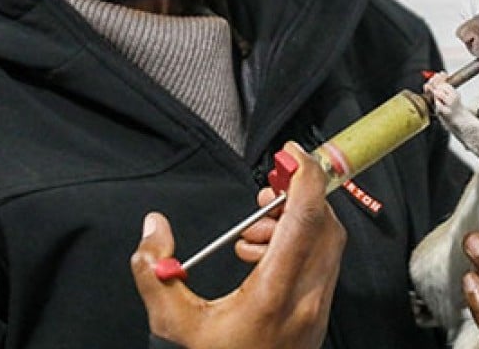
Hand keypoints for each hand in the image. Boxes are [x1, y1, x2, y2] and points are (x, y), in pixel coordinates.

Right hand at [131, 143, 345, 348]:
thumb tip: (153, 228)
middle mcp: (305, 301)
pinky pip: (319, 269)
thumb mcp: (171, 325)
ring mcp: (316, 313)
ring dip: (295, 225)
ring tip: (250, 237)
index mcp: (275, 296)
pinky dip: (297, 249)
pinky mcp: (316, 322)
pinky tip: (257, 261)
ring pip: (326, 247)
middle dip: (299, 198)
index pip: (305, 220)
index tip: (292, 154)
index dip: (304, 178)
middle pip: (325, 227)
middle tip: (266, 191)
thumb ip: (155, 271)